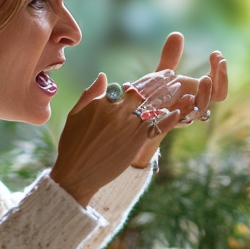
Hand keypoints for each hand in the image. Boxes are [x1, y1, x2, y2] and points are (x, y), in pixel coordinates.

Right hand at [52, 72, 181, 206]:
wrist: (76, 174)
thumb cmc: (72, 145)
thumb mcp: (74, 115)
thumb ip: (90, 94)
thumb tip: (104, 76)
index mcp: (101, 102)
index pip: (126, 89)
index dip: (139, 86)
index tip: (151, 79)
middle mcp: (116, 111)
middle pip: (142, 93)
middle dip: (157, 83)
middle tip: (170, 75)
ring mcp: (128, 125)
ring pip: (151, 107)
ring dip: (165, 96)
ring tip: (177, 87)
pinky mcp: (137, 140)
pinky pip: (156, 125)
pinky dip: (168, 118)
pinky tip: (177, 112)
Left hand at [130, 32, 228, 167]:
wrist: (135, 120)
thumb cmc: (152, 97)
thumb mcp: (162, 74)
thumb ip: (170, 57)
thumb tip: (177, 34)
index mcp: (198, 93)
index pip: (218, 83)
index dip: (220, 70)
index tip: (216, 53)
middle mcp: (195, 105)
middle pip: (219, 95)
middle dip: (221, 78)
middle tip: (218, 60)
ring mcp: (184, 116)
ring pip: (203, 109)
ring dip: (207, 93)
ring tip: (205, 77)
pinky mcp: (170, 124)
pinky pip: (183, 119)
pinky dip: (186, 108)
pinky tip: (185, 96)